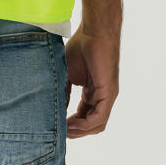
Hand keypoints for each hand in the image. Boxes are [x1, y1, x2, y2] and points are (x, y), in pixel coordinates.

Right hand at [64, 20, 119, 137]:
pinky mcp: (109, 93)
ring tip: (64, 130)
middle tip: (59, 133)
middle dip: (75, 131)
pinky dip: (85, 124)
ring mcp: (107, 96)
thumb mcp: (67, 73)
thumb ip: (64, 91)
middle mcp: (102, 97)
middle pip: (91, 125)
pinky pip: (99, 117)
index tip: (57, 126)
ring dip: (80, 131)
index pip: (84, 116)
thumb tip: (57, 108)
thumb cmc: (81, 46)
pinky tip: (71, 124)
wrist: (94, 32)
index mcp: (93, 92)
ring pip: (96, 125)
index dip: (71, 124)